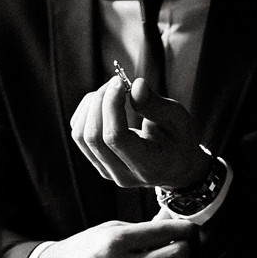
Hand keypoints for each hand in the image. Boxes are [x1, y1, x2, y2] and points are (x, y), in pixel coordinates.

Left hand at [70, 76, 211, 190]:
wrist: (174, 167)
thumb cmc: (177, 140)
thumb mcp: (178, 120)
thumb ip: (157, 105)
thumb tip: (135, 85)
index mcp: (147, 165)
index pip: (115, 138)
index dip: (111, 106)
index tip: (120, 82)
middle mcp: (123, 174)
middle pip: (93, 137)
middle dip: (100, 101)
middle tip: (117, 83)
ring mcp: (107, 171)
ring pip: (81, 135)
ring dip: (91, 105)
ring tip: (112, 91)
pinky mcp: (98, 163)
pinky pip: (78, 134)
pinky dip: (86, 111)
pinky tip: (104, 102)